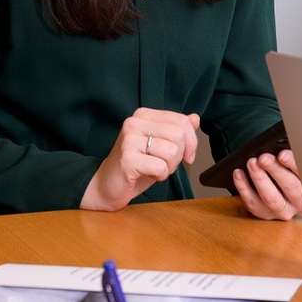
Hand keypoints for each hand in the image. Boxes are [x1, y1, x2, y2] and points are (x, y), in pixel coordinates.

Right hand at [81, 108, 200, 211]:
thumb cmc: (135, 166)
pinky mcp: (127, 158)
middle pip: (178, 136)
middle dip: (178, 156)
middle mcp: (134, 123)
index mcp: (143, 115)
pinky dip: (160, 176)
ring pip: (172, 152)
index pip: (181, 121)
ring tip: (153, 169)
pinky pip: (160, 167)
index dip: (191, 142)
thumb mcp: (160, 146)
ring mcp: (129, 139)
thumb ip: (176, 130)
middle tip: (163, 164)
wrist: (106, 185)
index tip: (187, 156)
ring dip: (168, 167)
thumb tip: (195, 118)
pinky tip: (147, 174)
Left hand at [232, 148, 301, 221]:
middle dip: (275, 170)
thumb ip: (290, 159)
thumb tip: (280, 150)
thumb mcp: (294, 166)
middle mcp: (300, 202)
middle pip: (290, 187)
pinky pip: (253, 203)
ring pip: (271, 198)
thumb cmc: (288, 171)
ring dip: (260, 179)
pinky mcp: (266, 215)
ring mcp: (283, 211)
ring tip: (251, 163)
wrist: (280, 189)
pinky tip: (238, 173)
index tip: (282, 155)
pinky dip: (244, 188)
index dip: (293, 163)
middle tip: (263, 158)